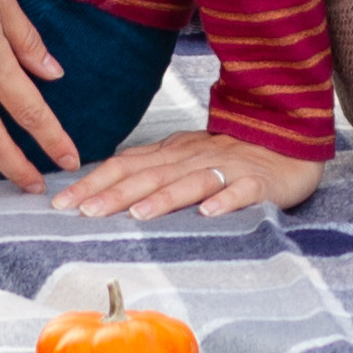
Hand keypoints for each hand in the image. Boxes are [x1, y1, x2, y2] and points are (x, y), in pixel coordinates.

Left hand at [48, 129, 323, 222]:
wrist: (291, 137)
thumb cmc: (231, 154)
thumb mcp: (186, 157)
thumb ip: (151, 170)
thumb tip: (103, 188)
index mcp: (172, 152)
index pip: (125, 165)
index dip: (94, 182)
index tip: (61, 203)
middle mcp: (194, 157)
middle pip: (150, 174)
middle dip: (115, 193)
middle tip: (83, 212)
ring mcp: (228, 167)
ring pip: (191, 182)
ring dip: (163, 198)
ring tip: (136, 215)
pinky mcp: (260, 182)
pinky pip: (242, 191)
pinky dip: (225, 202)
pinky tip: (209, 214)